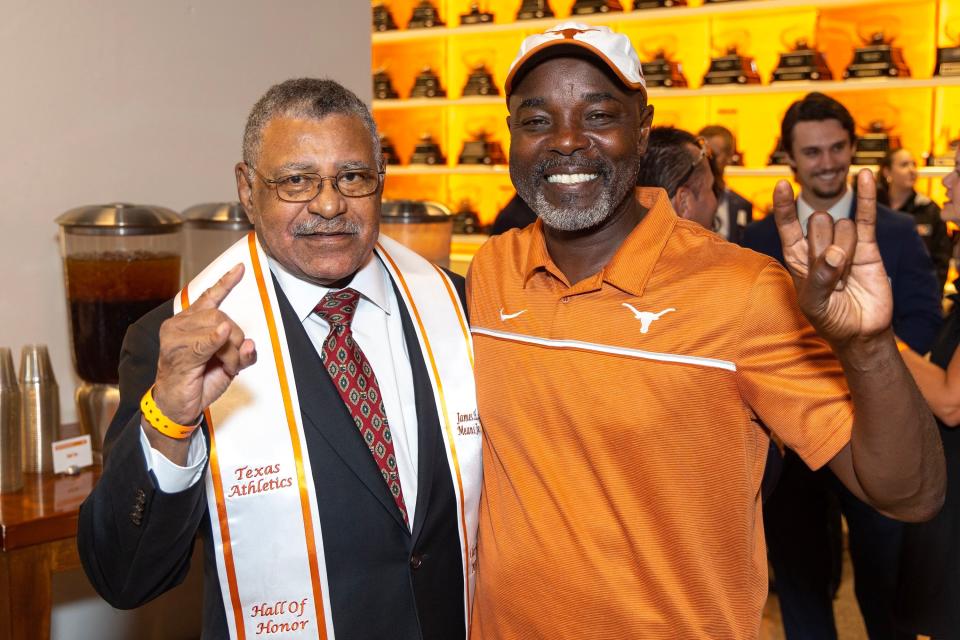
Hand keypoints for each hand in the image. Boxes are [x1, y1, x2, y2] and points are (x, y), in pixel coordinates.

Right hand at [152, 264, 256, 424]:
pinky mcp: (179, 354)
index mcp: (189, 321)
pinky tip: (222, 335)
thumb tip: (252, 344)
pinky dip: (215, 340)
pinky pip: (204, 342)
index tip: (241, 268)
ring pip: (220, 330)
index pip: (209, 297)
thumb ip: (242, 353)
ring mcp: (176, 338)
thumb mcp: (227, 365)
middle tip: (232, 362)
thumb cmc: (198, 382)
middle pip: (223, 317)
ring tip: (224, 367)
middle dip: (236, 341)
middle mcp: (180, 324)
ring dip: (231, 353)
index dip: (226, 282)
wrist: (177, 406)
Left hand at [772, 169, 891, 345]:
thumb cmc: (830, 319)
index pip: (788, 227)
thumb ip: (819, 280)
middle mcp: (818, 246)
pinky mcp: (867, 246)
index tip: (782, 185)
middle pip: (818, 223)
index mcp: (798, 258)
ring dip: (845, 249)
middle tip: (832, 274)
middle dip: (825, 246)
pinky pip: (865, 216)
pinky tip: (862, 175)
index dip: (784, 207)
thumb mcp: (814, 304)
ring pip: (841, 225)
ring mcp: (843, 243)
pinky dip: (865, 196)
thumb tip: (835, 254)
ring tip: (847, 276)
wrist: (861, 331)